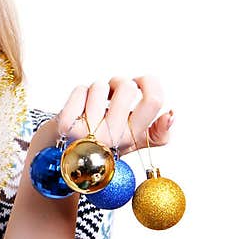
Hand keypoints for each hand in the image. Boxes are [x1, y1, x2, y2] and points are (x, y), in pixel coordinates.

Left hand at [55, 76, 173, 155]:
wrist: (66, 156)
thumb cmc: (103, 142)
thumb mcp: (133, 140)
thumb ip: (157, 132)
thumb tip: (172, 114)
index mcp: (135, 139)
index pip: (154, 102)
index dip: (150, 83)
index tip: (141, 81)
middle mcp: (114, 139)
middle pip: (127, 87)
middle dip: (119, 83)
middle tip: (112, 94)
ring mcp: (90, 134)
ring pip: (100, 86)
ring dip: (96, 90)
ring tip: (93, 107)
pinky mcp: (67, 126)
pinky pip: (80, 90)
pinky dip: (80, 93)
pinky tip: (79, 109)